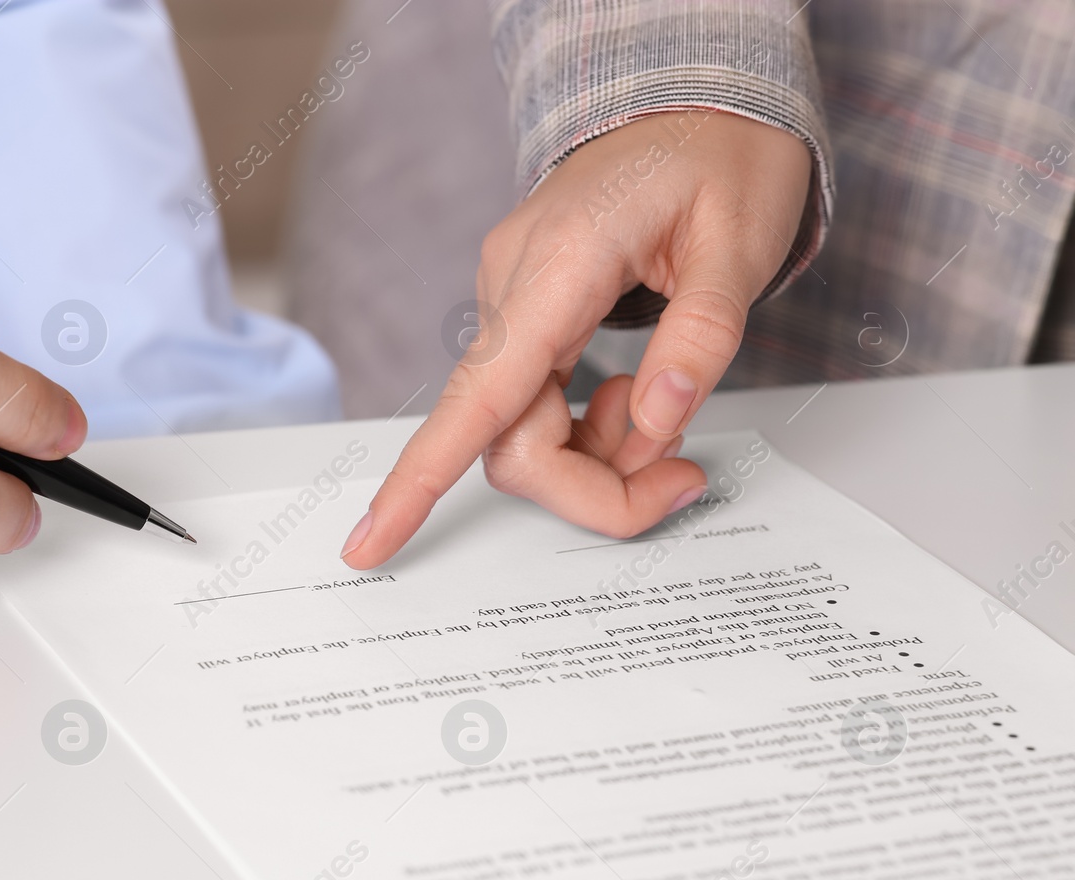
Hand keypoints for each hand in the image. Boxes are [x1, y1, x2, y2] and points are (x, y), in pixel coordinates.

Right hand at [341, 111, 811, 567]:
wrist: (693, 102)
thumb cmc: (719, 159)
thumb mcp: (741, 244)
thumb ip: (701, 341)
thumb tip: (657, 426)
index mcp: (557, 265)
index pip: (476, 396)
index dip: (418, 482)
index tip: (369, 545)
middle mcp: (511, 285)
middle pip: (508, 440)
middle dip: (593, 485)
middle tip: (682, 477)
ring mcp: (508, 299)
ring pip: (519, 430)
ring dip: (596, 454)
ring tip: (663, 409)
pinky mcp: (520, 311)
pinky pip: (530, 402)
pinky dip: (585, 425)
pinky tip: (629, 391)